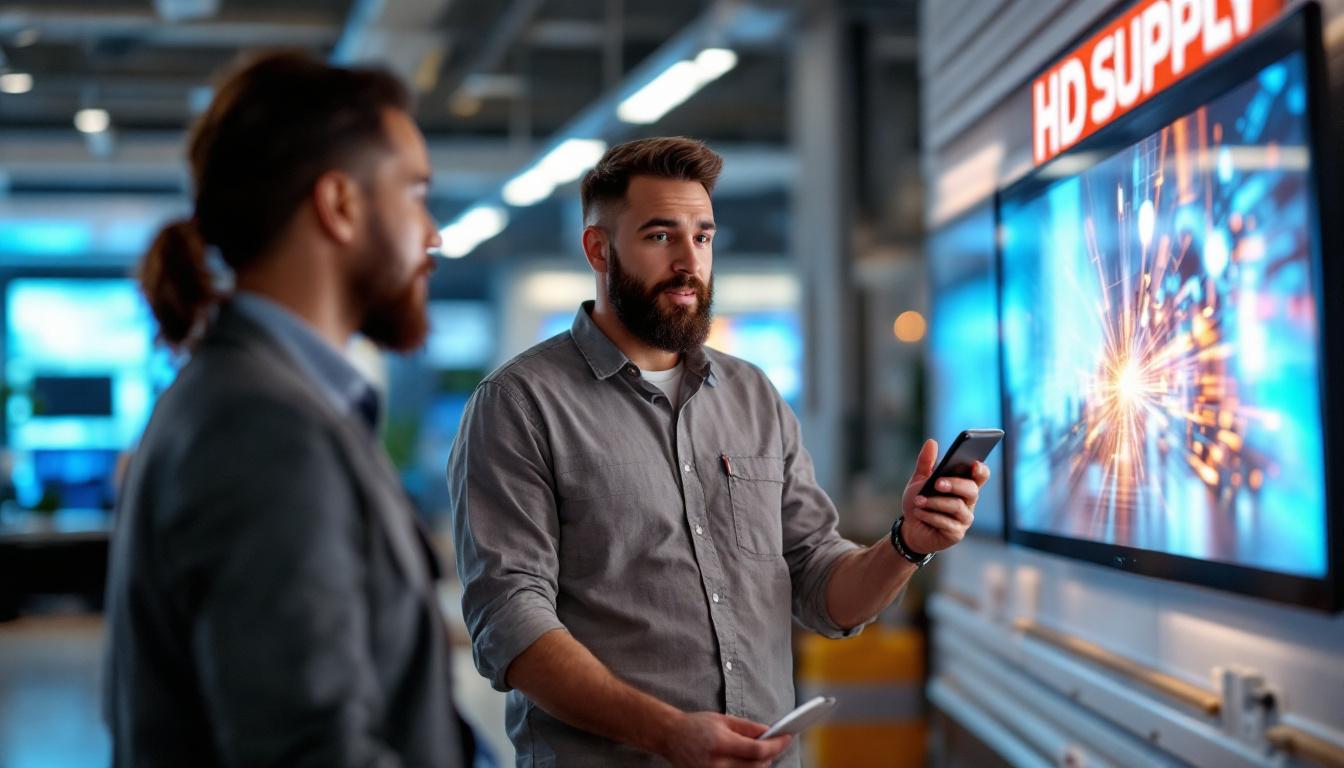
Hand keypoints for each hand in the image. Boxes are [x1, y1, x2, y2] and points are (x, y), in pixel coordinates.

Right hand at [658, 711, 792, 767]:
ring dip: (761, 765)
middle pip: (757, 767)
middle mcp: (717, 763)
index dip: (776, 745)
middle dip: (771, 755)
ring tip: (763, 753)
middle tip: (778, 744)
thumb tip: (770, 732)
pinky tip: (750, 762)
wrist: (671, 736)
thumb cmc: (697, 725)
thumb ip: (748, 727)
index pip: (757, 750)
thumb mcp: (724, 719)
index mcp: (721, 743)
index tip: (788, 737)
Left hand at [899, 439, 988, 554]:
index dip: (981, 470)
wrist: (909, 527)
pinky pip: (947, 523)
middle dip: (954, 484)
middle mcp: (968, 502)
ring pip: (957, 506)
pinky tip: (919, 513)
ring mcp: (964, 519)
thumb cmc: (919, 501)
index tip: (974, 463)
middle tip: (937, 483)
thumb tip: (932, 442)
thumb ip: (926, 462)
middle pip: (971, 490)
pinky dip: (930, 516)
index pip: (980, 476)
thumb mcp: (919, 480)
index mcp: (963, 485)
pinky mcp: (956, 533)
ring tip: (918, 501)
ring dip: (935, 502)